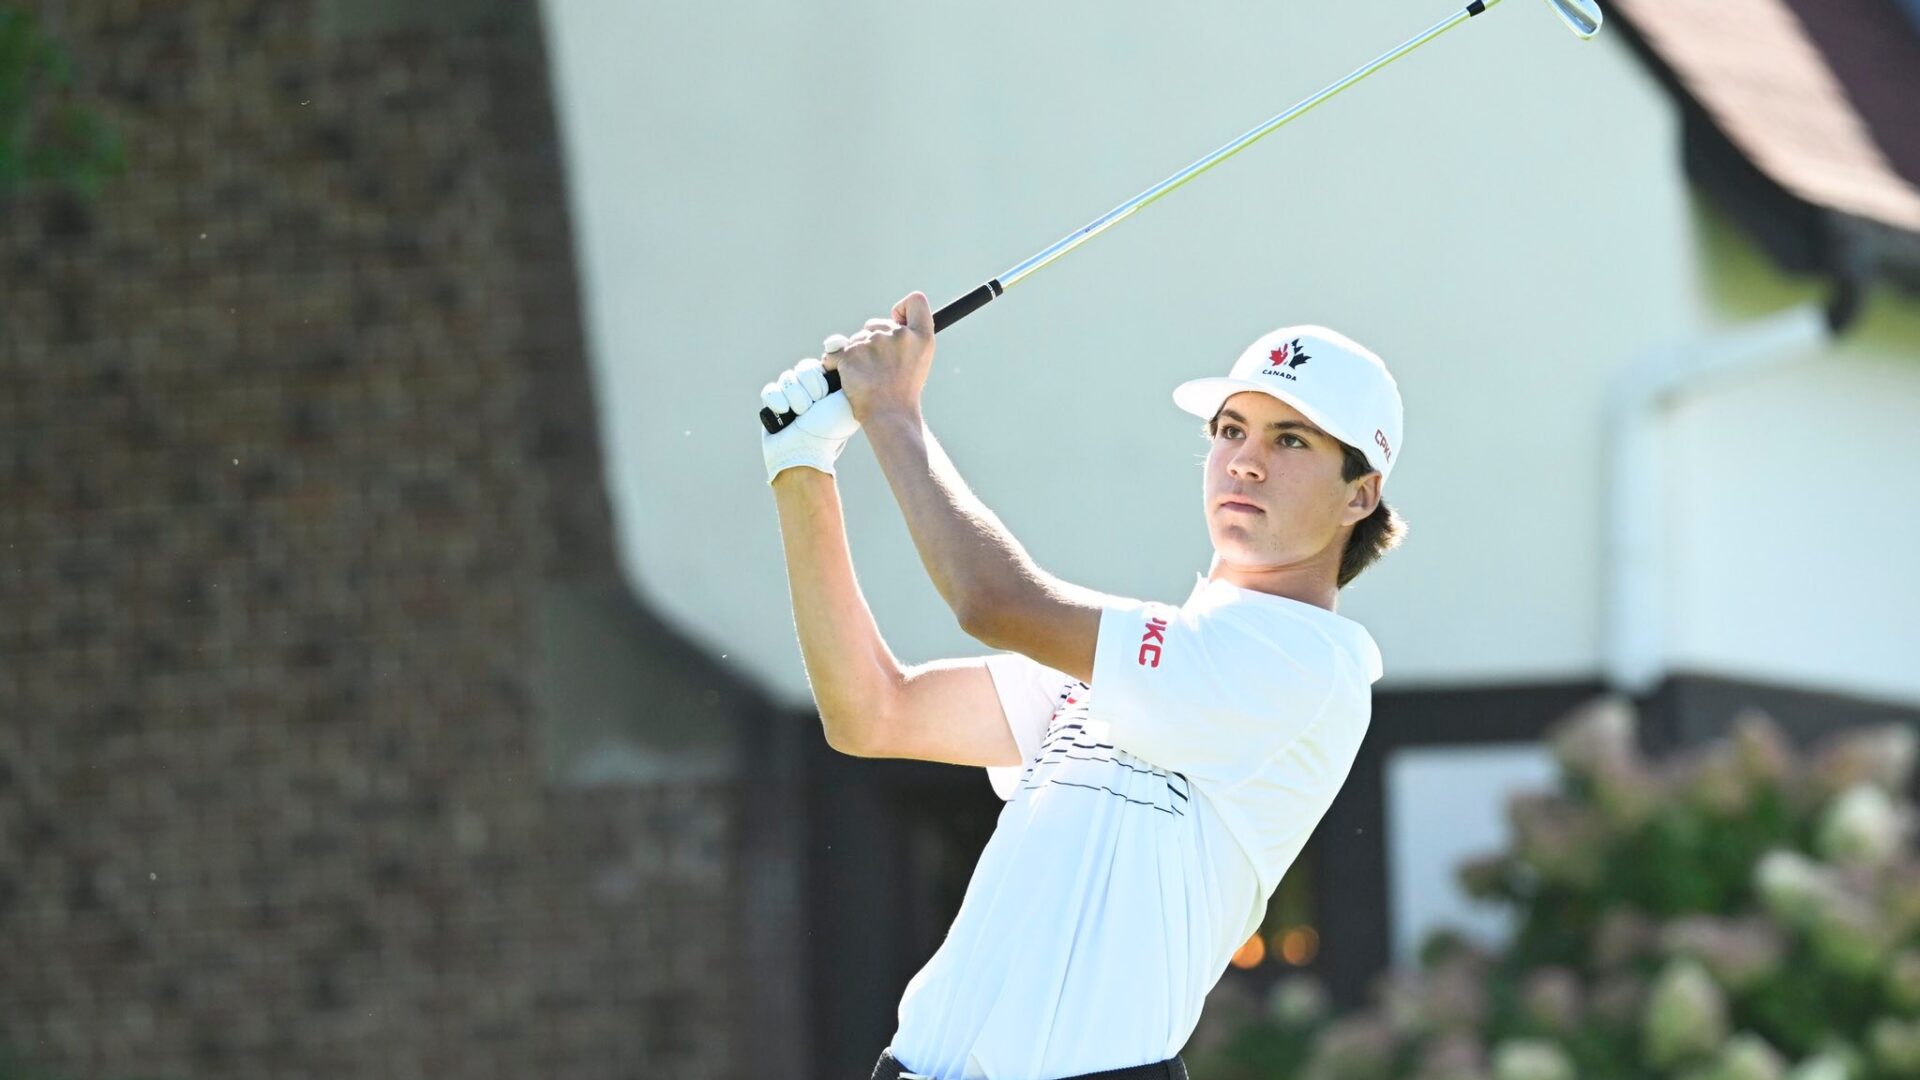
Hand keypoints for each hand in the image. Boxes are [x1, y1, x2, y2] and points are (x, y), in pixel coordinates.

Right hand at [761, 355, 860, 483]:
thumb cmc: (829, 431)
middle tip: (812, 407)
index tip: (822, 394)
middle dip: (807, 389)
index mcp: (826, 387)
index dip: (816, 377)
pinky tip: (785, 411)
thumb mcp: (848, 401)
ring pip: (786, 379)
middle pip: (801, 369)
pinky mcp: (773, 404)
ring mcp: (790, 396)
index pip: (816, 365)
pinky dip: (777, 401)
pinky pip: (770, 390)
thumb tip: (841, 354)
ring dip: (795, 398)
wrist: (806, 452)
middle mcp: (808, 389)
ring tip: (799, 415)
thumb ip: (848, 376)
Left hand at [819, 291, 935, 424]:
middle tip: (880, 368)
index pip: (916, 301)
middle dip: (872, 341)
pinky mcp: (850, 354)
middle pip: (875, 323)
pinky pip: (834, 352)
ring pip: (855, 340)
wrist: (889, 415)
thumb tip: (891, 318)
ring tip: (867, 377)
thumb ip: (911, 334)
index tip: (897, 324)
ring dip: (856, 355)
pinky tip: (847, 376)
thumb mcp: (921, 358)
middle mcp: (899, 335)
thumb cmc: (903, 389)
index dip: (902, 309)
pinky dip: (836, 364)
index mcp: (921, 336)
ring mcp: (873, 343)